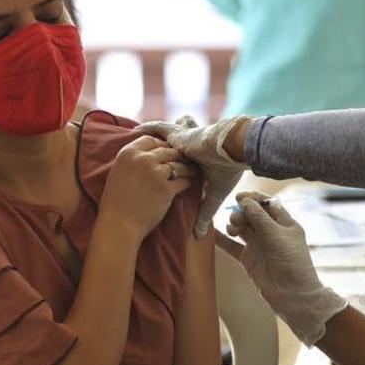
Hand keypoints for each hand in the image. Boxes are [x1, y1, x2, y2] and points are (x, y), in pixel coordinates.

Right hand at [98, 135, 195, 242]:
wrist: (119, 224)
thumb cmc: (117, 200)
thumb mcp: (119, 171)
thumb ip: (133, 159)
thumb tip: (150, 151)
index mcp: (128, 153)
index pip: (151, 139)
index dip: (160, 145)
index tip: (165, 151)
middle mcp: (142, 159)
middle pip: (168, 150)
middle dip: (176, 156)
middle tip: (182, 160)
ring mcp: (156, 173)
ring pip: (179, 164)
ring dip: (186, 168)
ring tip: (191, 171)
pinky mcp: (166, 189)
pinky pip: (184, 180)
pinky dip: (187, 182)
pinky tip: (188, 183)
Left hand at [138, 116, 251, 237]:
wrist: (232, 150)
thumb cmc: (227, 170)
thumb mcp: (214, 194)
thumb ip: (205, 212)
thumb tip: (199, 235)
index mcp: (195, 164)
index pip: (177, 167)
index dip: (167, 173)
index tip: (151, 184)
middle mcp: (186, 152)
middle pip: (166, 154)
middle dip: (154, 157)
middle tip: (137, 166)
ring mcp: (182, 142)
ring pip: (161, 141)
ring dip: (149, 142)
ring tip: (131, 143)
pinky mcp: (178, 135)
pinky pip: (160, 130)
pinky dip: (149, 129)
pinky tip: (136, 129)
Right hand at [215, 191, 347, 345]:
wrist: (293, 296)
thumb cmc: (293, 263)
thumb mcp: (278, 237)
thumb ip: (260, 218)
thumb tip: (246, 201)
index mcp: (284, 223)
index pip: (268, 204)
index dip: (254, 198)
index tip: (240, 196)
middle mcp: (271, 232)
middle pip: (253, 214)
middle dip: (242, 212)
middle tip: (236, 218)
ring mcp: (260, 245)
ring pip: (243, 228)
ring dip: (234, 224)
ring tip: (232, 229)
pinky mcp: (249, 258)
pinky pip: (233, 246)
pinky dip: (223, 240)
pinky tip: (211, 233)